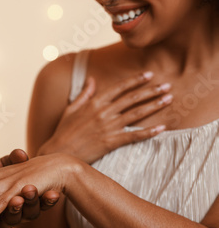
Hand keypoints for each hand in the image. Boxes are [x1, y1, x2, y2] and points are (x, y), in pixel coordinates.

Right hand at [39, 72, 171, 162]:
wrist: (58, 153)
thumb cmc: (63, 132)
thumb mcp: (71, 109)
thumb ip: (84, 94)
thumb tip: (92, 79)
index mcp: (94, 103)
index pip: (119, 88)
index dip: (135, 80)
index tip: (149, 75)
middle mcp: (103, 112)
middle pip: (132, 99)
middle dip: (151, 90)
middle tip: (167, 85)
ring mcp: (108, 127)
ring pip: (136, 114)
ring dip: (154, 105)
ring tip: (168, 99)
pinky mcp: (111, 142)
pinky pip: (134, 135)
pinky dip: (149, 132)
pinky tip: (162, 128)